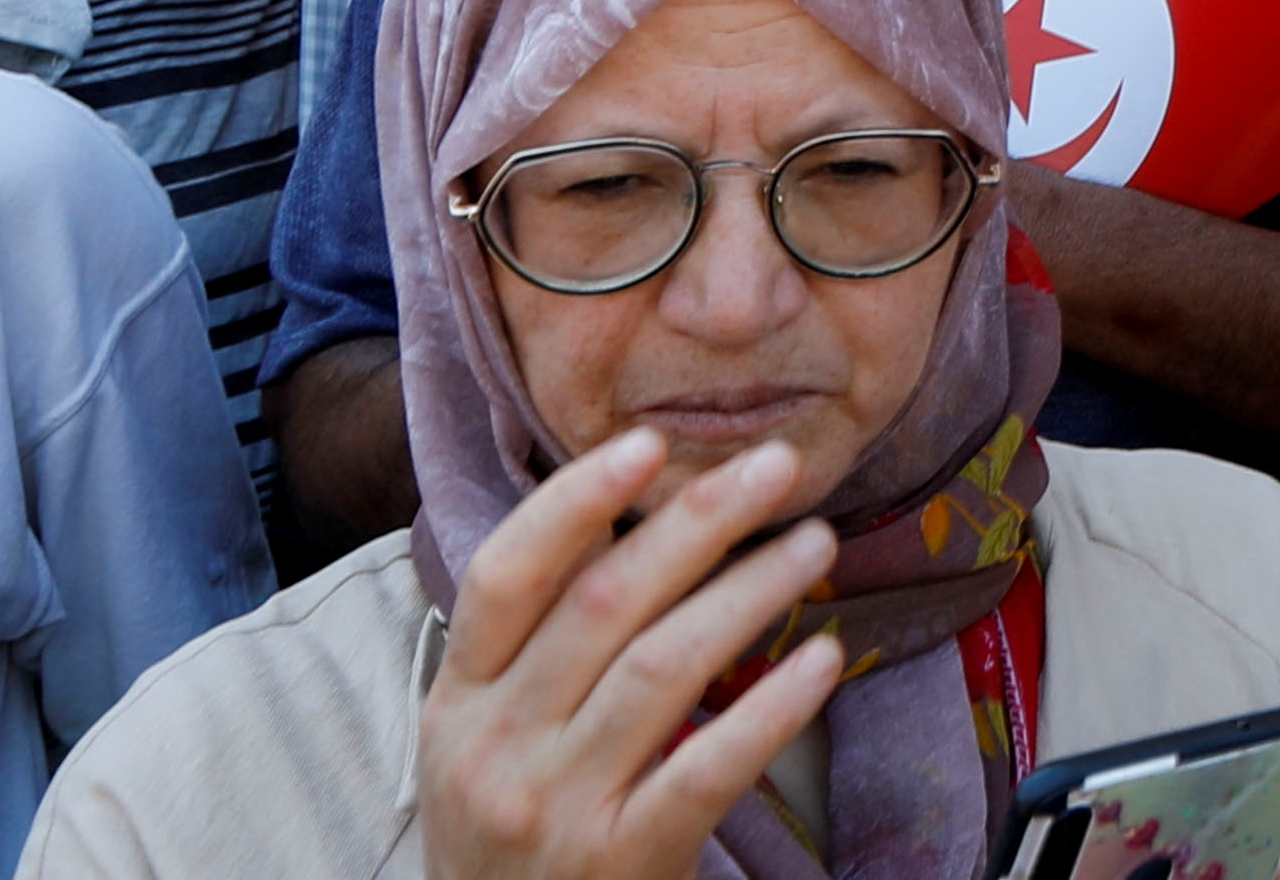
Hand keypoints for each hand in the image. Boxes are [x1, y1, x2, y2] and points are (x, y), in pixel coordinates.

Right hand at [414, 430, 842, 879]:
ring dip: (748, 593)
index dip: (574, 501)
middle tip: (774, 468)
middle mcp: (497, 749)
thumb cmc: (510, 828)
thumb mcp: (485, 736)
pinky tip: (820, 659)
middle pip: (602, 606)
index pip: (505, 576)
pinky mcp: (624, 862)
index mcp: (460, 701)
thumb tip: (617, 513)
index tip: (649, 442)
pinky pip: (706, 770)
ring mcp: (559, 808)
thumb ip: (535, 639)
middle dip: (696, 525)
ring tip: (816, 544)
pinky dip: (769, 709)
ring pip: (661, 669)